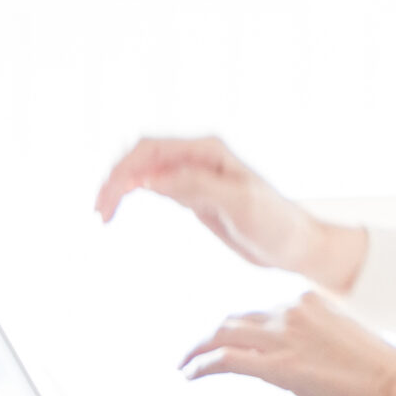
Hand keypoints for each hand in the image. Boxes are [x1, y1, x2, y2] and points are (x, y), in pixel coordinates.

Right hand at [94, 136, 367, 292]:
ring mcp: (195, 175)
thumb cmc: (276, 223)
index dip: (123, 172)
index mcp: (209, 151)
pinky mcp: (194, 195)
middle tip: (99, 213)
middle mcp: (199, 157)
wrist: (296, 245)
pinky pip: (154, 186)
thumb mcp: (238, 204)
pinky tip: (118, 212)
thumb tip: (150, 179)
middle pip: (142, 157)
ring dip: (120, 188)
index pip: (151, 150)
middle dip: (116, 179)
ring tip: (103, 216)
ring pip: (144, 171)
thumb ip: (196, 187)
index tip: (109, 203)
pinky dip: (133, 195)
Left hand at [180, 293, 395, 395]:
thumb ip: (318, 338)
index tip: (224, 334)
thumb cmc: (386, 372)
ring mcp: (285, 335)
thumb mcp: (348, 339)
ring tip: (186, 364)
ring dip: (196, 349)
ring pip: (221, 333)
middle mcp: (295, 309)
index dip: (236, 323)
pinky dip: (201, 365)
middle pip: (234, 318)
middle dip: (209, 334)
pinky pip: (224, 360)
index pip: (260, 307)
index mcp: (314, 299)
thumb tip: (303, 355)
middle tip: (195, 350)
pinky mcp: (279, 365)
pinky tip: (192, 375)